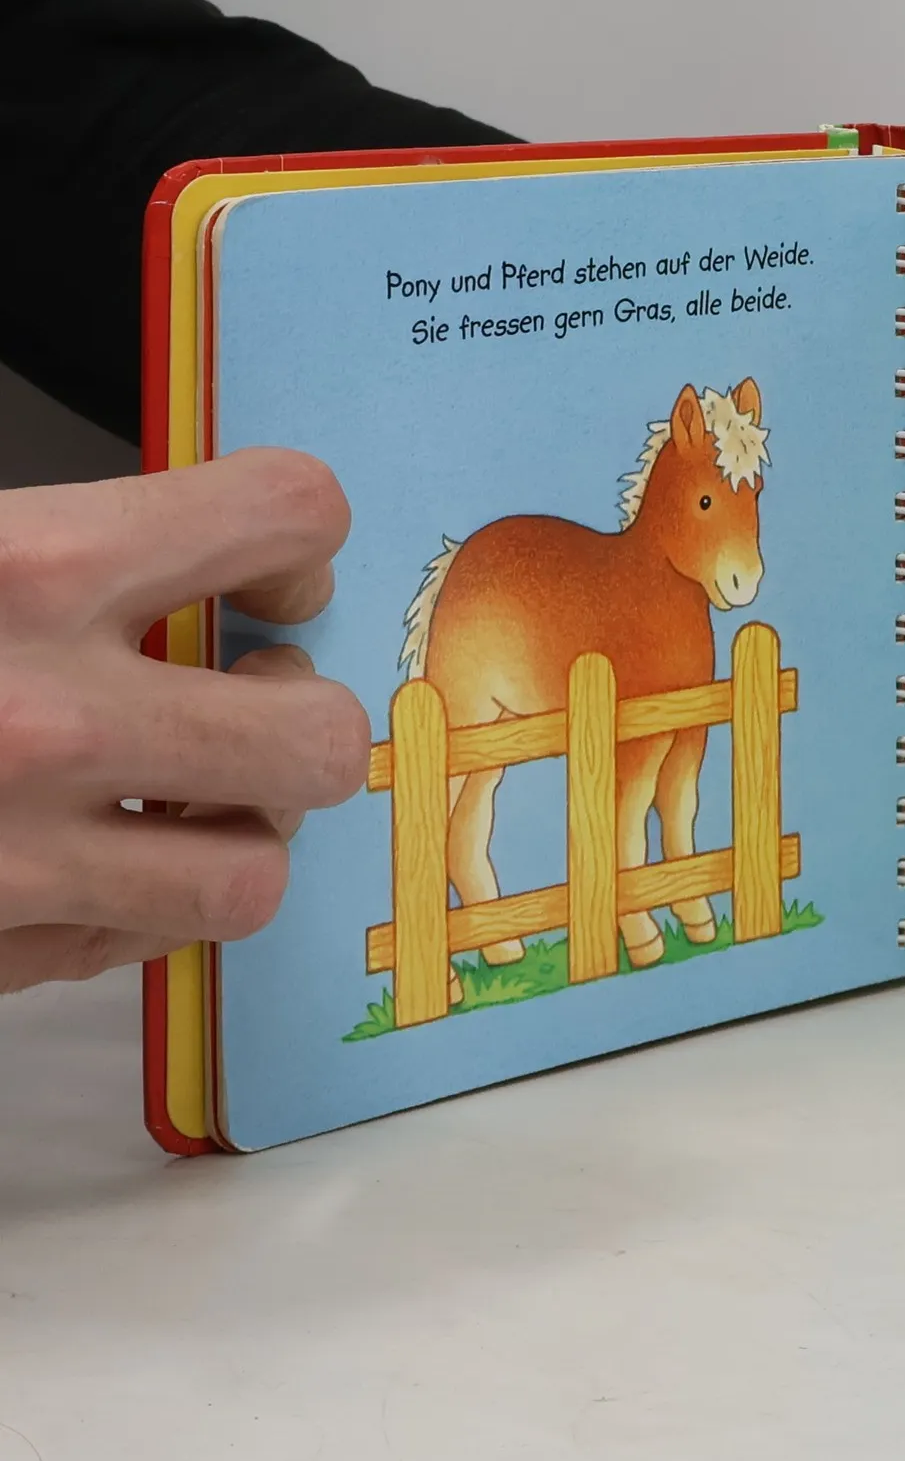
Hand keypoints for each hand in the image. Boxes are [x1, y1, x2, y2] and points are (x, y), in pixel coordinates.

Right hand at [0, 450, 369, 991]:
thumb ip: (79, 552)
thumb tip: (218, 558)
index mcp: (25, 569)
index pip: (285, 512)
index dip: (296, 543)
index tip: (270, 573)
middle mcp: (38, 715)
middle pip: (318, 734)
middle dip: (302, 719)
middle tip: (250, 705)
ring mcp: (13, 854)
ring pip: (254, 878)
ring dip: (234, 839)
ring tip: (175, 801)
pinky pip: (134, 948)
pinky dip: (130, 911)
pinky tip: (82, 862)